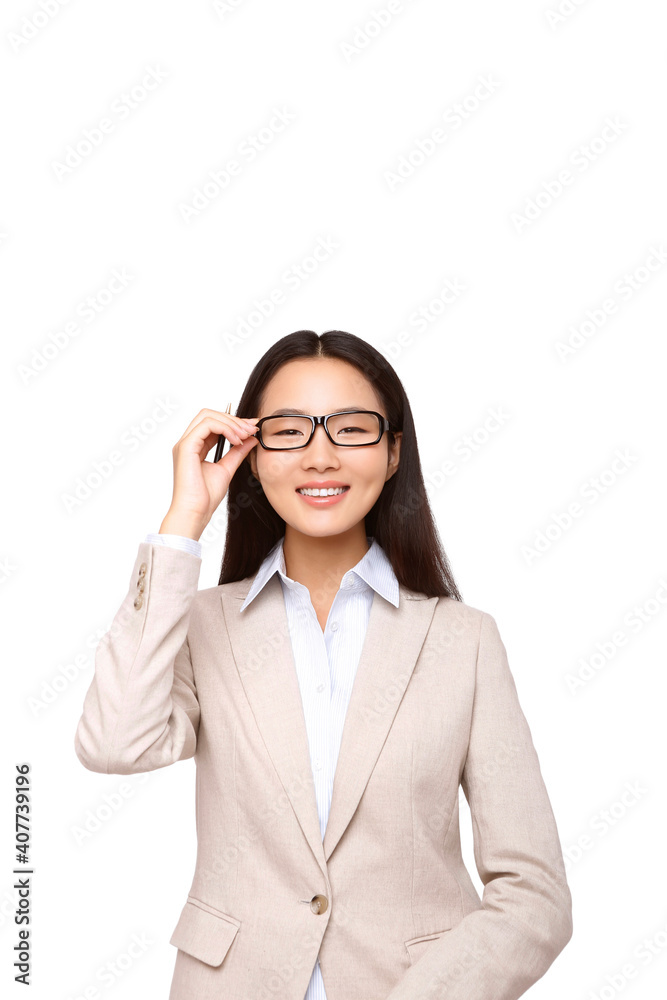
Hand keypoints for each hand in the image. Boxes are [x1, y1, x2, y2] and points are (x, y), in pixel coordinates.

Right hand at [159, 408, 258, 539]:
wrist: (196, 512)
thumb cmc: (205, 497)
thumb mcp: (227, 469)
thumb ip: (237, 452)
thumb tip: (251, 438)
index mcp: (194, 447)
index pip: (213, 423)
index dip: (234, 422)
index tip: (253, 427)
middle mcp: (187, 442)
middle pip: (209, 414)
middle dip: (233, 419)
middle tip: (251, 429)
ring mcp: (185, 443)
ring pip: (208, 416)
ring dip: (231, 422)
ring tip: (246, 435)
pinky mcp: (186, 447)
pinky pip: (206, 425)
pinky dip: (225, 428)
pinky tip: (237, 440)